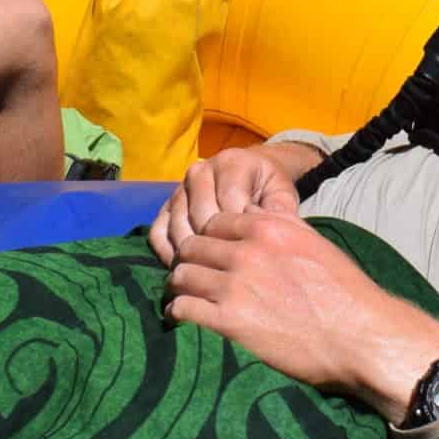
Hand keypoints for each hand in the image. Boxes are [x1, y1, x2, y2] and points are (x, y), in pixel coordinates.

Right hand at [150, 146, 306, 266]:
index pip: (229, 201)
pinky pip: (157, 233)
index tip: (251, 253)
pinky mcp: (165, 208)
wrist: (249, 177)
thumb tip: (270, 229)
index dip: (240, 231)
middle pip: (200, 215)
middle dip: (215, 246)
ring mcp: (179, 189)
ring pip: (177, 226)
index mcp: (231, 163)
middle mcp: (200, 171)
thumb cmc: (267, 189)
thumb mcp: (281, 193)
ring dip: (192, 254)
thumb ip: (279, 209)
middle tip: (230, 271)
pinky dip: (168, 254)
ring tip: (210, 275)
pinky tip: (187, 271)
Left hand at [164, 210, 438, 420]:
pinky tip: (182, 318)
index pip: (214, 222)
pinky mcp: (229, 321)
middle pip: (193, 246)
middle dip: (188, 260)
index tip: (207, 254)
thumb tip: (251, 218)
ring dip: (179, 286)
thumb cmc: (345, 294)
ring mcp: (236, 285)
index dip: (208, 238)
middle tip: (190, 277)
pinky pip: (183, 308)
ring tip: (182, 297)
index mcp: (268, 227)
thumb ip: (280, 226)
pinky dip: (178, 312)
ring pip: (182, 275)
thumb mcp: (313, 243)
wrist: (362, 337)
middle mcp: (248, 250)